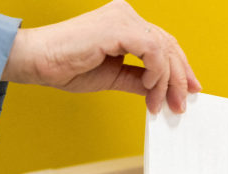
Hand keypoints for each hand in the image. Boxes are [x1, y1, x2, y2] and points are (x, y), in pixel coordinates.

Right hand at [1, 0, 201, 113]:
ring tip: (160, 103)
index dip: (179, 68)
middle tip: (181, 104)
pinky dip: (155, 73)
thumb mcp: (113, 77)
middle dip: (179, 78)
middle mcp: (126, 15)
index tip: (187, 91)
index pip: (162, 44)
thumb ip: (137, 80)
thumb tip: (159, 92)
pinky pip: (152, 52)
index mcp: (124, 23)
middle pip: (168, 45)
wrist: (39, 62)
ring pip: (163, 50)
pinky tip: (147, 88)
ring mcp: (123, 18)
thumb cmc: (67, 67)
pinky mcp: (119, 27)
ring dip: (167, 82)